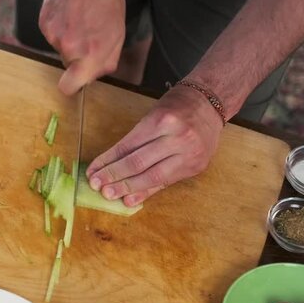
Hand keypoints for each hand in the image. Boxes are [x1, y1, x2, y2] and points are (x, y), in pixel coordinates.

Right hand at [39, 0, 124, 94]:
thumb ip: (107, 62)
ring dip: (68, 37)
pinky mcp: (44, 23)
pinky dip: (59, 26)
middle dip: (75, 55)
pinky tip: (69, 13)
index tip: (74, 81)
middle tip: (87, 35)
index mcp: (89, 56)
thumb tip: (94, 76)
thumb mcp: (117, 35)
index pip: (68, 87)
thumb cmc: (106, 3)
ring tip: (79, 19)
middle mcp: (68, 49)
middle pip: (67, 64)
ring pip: (60, 47)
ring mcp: (53, 36)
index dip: (71, 86)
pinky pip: (52, 33)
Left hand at [85, 85, 224, 206]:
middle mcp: (176, 138)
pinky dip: (147, 192)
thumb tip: (110, 163)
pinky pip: (166, 183)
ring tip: (109, 194)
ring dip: (127, 188)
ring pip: (152, 176)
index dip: (107, 161)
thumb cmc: (176, 106)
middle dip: (114, 176)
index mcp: (161, 121)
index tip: (92, 171)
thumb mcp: (153, 114)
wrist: (211, 103)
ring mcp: (188, 154)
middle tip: (96, 185)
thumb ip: (135, 139)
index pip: (128, 146)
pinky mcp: (195, 167)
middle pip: (138, 163)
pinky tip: (131, 199)